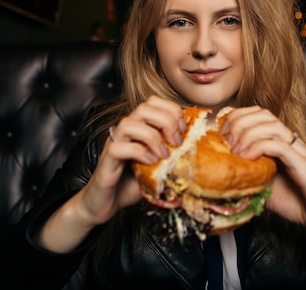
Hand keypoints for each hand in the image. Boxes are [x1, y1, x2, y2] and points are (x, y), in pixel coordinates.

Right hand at [81, 95, 186, 223]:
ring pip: (128, 123)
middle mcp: (125, 131)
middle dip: (166, 120)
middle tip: (177, 141)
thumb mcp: (159, 165)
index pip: (154, 102)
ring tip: (164, 154)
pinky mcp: (106, 160)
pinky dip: (138, 152)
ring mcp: (114, 144)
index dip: (172, 110)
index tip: (184, 130)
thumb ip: (173, 154)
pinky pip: (119, 147)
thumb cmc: (132, 183)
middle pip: (143, 107)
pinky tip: (150, 162)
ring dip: (152, 136)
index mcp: (138, 127)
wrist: (106, 204)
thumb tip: (199, 148)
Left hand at [221, 106, 305, 255]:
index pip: (258, 114)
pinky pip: (279, 146)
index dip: (237, 117)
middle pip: (263, 114)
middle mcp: (290, 141)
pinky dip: (259, 148)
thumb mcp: (261, 186)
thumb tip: (220, 172)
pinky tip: (248, 159)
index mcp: (280, 141)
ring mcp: (298, 150)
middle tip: (225, 143)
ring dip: (247, 135)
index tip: (221, 134)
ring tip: (235, 153)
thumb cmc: (294, 201)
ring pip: (271, 125)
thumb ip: (246, 174)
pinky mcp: (303, 164)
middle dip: (239, 123)